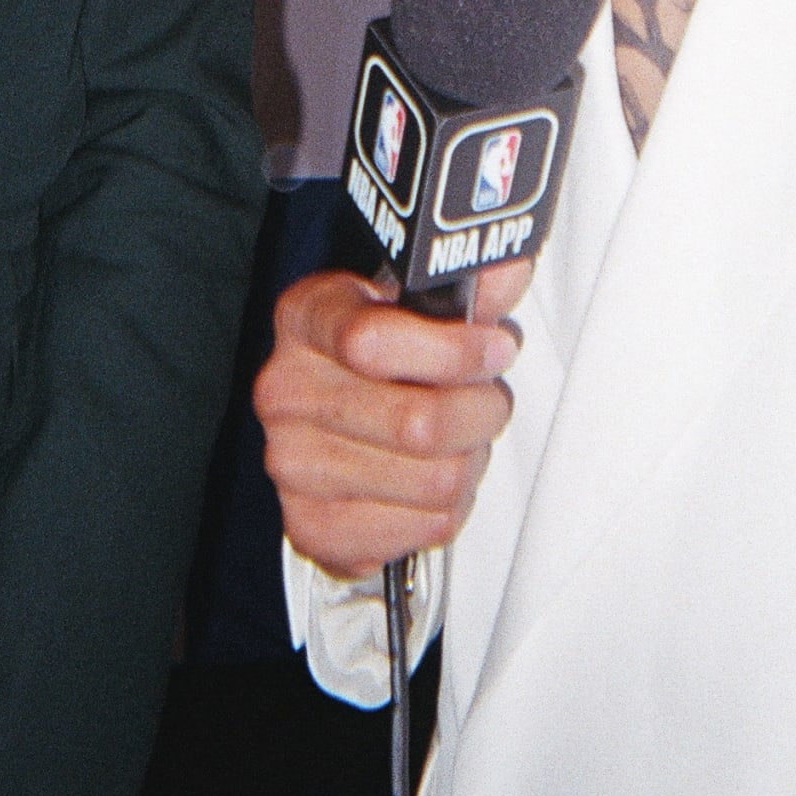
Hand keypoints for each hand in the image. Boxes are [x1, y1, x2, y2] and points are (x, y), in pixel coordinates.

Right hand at [254, 261, 530, 578]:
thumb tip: (509, 266)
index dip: (454, 350)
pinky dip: (448, 508)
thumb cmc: (384, 354)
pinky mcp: (312, 526)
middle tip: (487, 400)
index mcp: (305, 317)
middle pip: (417, 424)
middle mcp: (285, 391)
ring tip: (461, 441)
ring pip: (435, 482)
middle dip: (479, 412)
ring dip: (469, 462)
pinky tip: (433, 480)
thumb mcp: (417, 302)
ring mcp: (291, 465)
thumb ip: (469, 283)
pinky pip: (425, 529)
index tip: (495, 346)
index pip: (372, 341)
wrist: (333, 422)